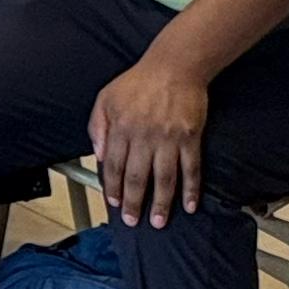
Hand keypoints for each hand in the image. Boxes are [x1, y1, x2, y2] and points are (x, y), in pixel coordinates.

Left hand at [91, 52, 212, 226]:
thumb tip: (99, 156)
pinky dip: (191, 189)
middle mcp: (144, 135)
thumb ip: (97, 126)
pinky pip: (191, 169)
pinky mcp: (190, 137)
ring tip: (159, 221)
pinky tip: (190, 205)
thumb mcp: (106, 98)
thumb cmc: (139, 81)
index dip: (114, 188)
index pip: (115, 166)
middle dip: (134, 203)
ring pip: (164, 179)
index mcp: (121, 127)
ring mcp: (169, 138)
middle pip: (138, 177)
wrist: (176, 66)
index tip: (115, 203)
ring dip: (161, 204)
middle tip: (133, 221)